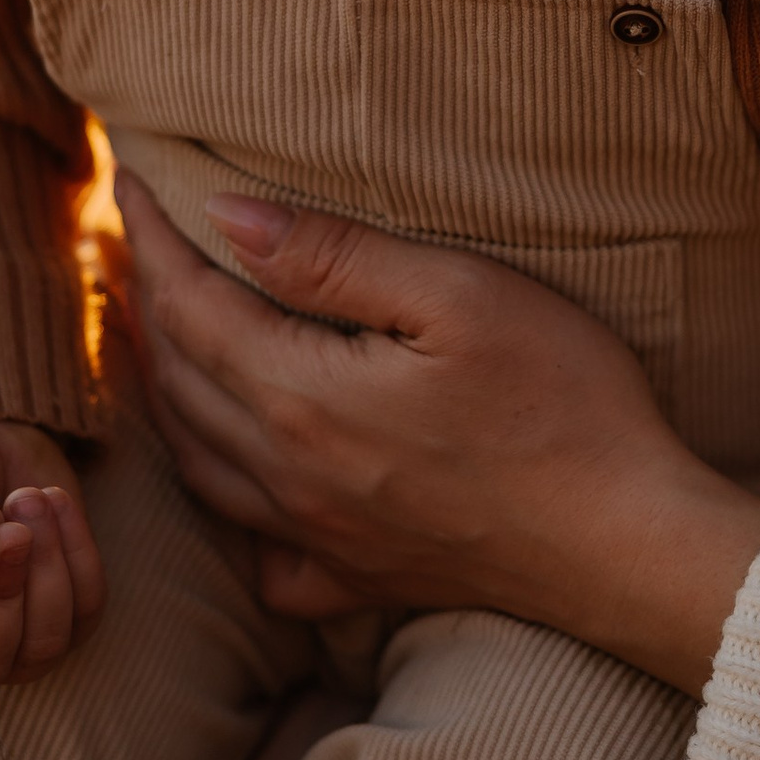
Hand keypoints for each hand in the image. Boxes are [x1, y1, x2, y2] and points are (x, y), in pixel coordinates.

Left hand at [119, 179, 759, 693]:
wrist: (628, 545)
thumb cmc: (563, 404)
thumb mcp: (459, 295)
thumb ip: (334, 256)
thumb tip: (227, 217)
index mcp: (302, 397)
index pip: (187, 305)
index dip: (151, 238)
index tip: (130, 180)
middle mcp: (288, 475)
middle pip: (177, 380)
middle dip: (144, 303)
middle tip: (133, 243)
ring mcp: (318, 538)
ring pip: (197, 462)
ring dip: (164, 390)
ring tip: (156, 336)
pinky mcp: (358, 579)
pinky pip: (254, 551)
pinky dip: (223, 503)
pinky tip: (237, 478)